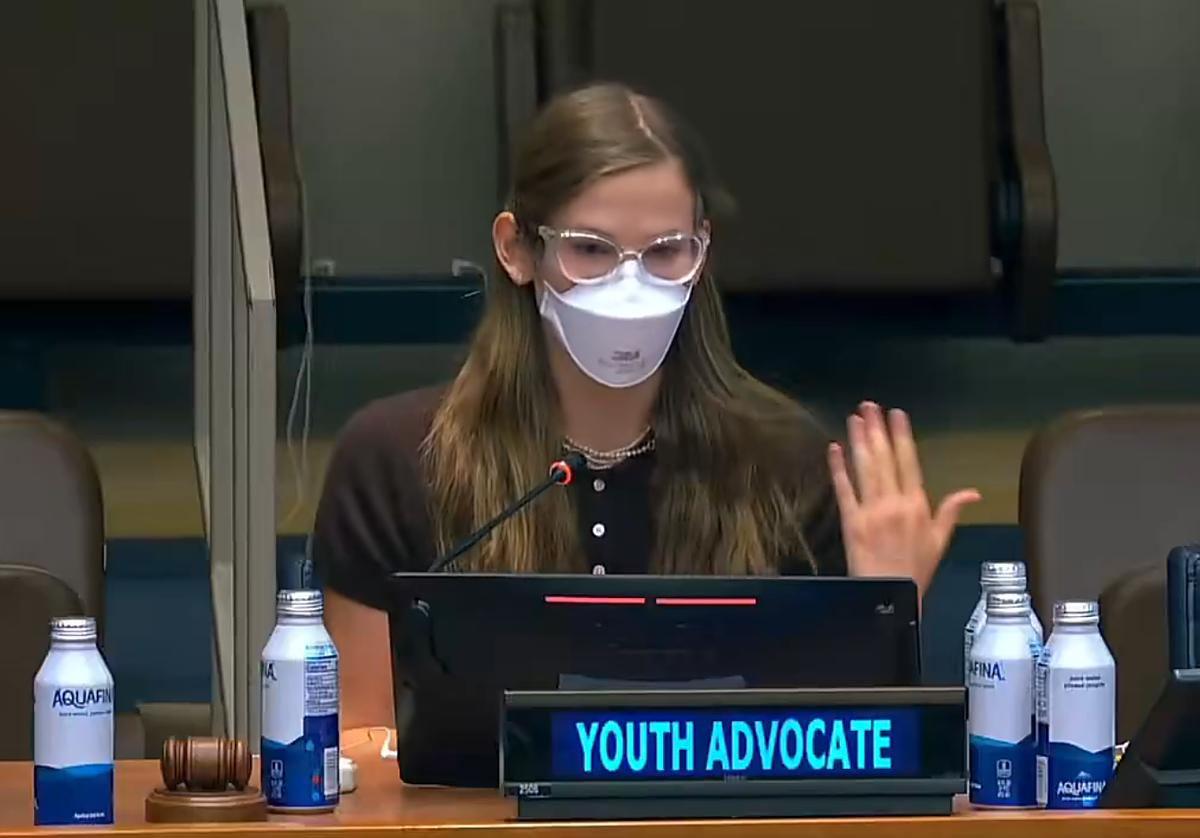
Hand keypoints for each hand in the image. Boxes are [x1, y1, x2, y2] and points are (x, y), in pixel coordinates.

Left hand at [828, 402, 979, 598]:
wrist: (891, 596)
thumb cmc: (916, 569)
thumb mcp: (940, 540)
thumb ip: (951, 510)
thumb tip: (973, 492)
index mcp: (917, 504)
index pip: (909, 461)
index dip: (902, 435)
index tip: (896, 413)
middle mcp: (894, 503)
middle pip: (884, 459)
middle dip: (876, 429)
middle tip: (869, 405)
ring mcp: (871, 510)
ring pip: (864, 468)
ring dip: (859, 440)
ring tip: (855, 417)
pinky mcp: (850, 521)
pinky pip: (843, 489)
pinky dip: (838, 468)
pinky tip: (834, 448)